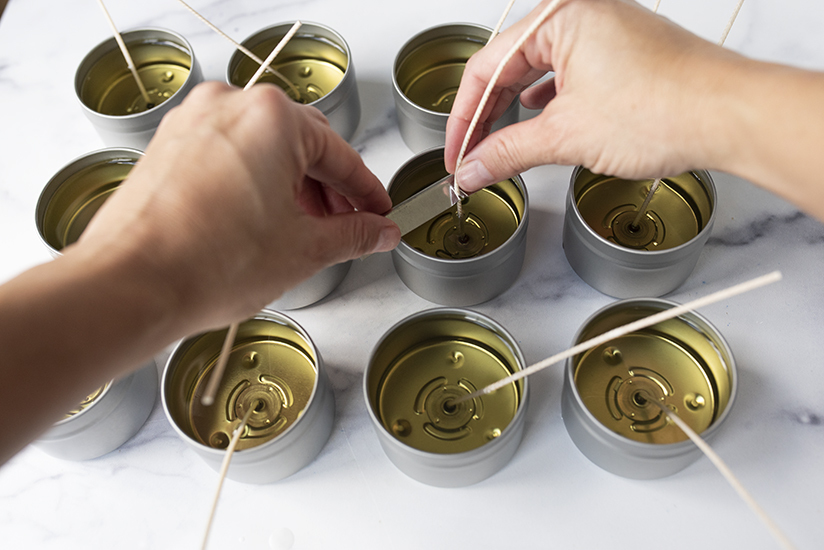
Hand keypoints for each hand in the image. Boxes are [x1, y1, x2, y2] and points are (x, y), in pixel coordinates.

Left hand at [79, 81, 400, 332]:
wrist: (130, 286)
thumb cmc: (202, 264)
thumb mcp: (303, 250)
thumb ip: (353, 234)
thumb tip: (377, 231)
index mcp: (272, 118)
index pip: (340, 154)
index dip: (367, 191)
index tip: (378, 212)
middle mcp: (229, 107)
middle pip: (302, 143)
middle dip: (329, 187)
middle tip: (347, 224)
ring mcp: (194, 123)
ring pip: (263, 146)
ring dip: (292, 185)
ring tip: (303, 230)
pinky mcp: (170, 145)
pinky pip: (229, 153)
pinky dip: (254, 181)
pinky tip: (262, 221)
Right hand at [445, 0, 740, 192]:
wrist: (730, 117)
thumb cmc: (666, 107)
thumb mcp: (566, 135)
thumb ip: (507, 152)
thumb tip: (473, 168)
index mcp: (558, 16)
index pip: (486, 66)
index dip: (463, 118)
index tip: (456, 153)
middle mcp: (580, 13)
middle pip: (509, 67)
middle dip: (487, 117)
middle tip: (471, 157)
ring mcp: (604, 32)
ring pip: (538, 72)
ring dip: (515, 113)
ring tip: (498, 148)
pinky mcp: (621, 54)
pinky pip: (567, 76)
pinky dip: (547, 105)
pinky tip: (537, 122)